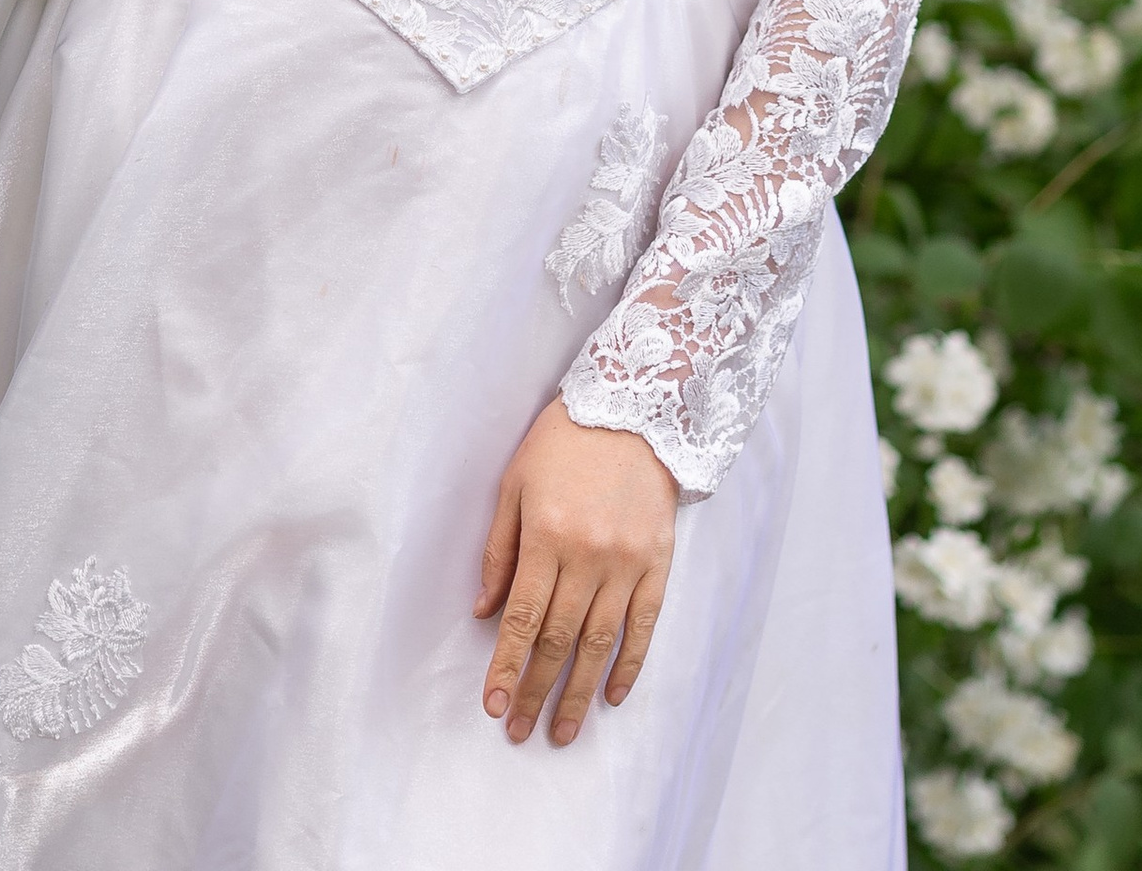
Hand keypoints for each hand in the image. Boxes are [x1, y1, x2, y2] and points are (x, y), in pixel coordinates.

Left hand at [475, 398, 674, 747]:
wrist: (636, 408)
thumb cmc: (564, 441)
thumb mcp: (515, 483)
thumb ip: (499, 550)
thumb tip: (483, 611)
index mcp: (547, 535)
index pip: (523, 619)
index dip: (507, 667)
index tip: (493, 706)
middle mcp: (588, 556)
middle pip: (559, 640)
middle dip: (536, 692)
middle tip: (519, 731)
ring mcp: (627, 564)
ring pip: (599, 644)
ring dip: (578, 693)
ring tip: (562, 732)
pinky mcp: (658, 563)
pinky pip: (644, 626)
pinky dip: (629, 665)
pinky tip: (612, 695)